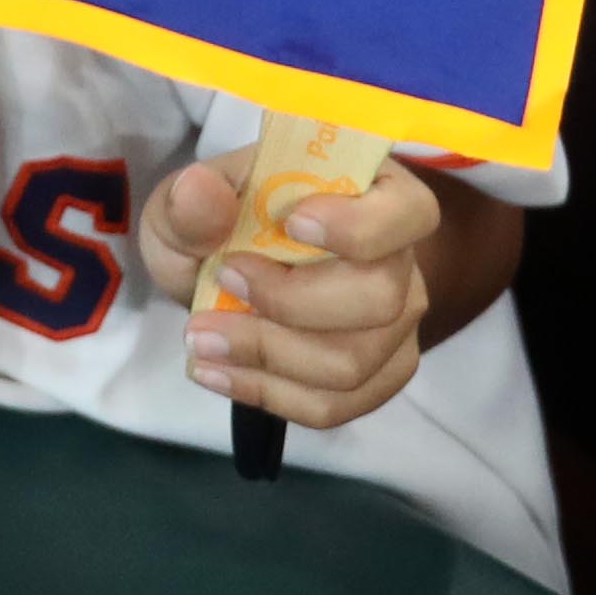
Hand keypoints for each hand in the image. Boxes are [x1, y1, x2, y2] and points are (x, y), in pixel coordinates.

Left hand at [138, 153, 439, 434]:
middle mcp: (398, 262)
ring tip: (203, 339)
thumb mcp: (187, 203)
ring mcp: (392, 326)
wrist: (220, 278)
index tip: (293, 223)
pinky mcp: (372, 378)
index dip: (361, 225)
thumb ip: (190, 201)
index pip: (408, 212)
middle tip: (224, 279)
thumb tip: (201, 189)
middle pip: (379, 298)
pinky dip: (270, 394)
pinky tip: (219, 373)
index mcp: (372, 194)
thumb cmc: (217, 226)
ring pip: (354, 361)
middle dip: (291, 301)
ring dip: (269, 355)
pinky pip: (335, 405)